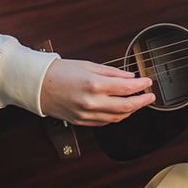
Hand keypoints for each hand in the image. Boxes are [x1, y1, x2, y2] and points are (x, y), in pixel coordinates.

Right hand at [40, 58, 155, 125]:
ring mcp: (87, 114)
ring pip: (117, 117)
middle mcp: (92, 102)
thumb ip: (112, 73)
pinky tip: (121, 110)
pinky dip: (116, 117)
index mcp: (95, 85)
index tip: (148, 82)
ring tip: (137, 102)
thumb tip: (129, 77)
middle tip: (150, 97)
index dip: (141, 85)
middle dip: (142, 102)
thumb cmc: (60, 72)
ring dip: (131, 111)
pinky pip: (105, 122)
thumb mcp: (89, 65)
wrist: (38, 85)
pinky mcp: (82, 122)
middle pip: (126, 106)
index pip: (127, 88)